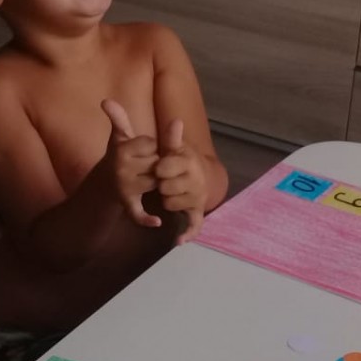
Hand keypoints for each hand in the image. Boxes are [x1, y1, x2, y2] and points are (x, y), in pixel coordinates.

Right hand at [101, 99, 161, 228]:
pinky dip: (147, 219)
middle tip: (147, 166)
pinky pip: (138, 212)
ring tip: (148, 179)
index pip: (152, 144)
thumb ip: (118, 118)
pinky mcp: (127, 204)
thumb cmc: (117, 157)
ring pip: (156, 183)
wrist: (104, 184)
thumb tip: (106, 100)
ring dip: (157, 182)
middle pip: (157, 163)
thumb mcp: (118, 137)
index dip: (152, 147)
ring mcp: (125, 187)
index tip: (144, 150)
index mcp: (122, 150)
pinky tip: (157, 221)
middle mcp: (122, 168)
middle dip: (156, 165)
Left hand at [155, 118, 207, 244]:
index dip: (157, 168)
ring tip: (170, 192)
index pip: (163, 167)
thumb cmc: (182, 160)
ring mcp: (198, 197)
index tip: (159, 166)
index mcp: (189, 162)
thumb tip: (174, 119)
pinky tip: (178, 241)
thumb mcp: (174, 147)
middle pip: (165, 188)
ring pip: (170, 204)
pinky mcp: (197, 211)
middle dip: (160, 185)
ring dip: (166, 200)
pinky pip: (193, 224)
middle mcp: (196, 180)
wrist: (202, 175)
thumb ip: (170, 137)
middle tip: (164, 180)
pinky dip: (187, 233)